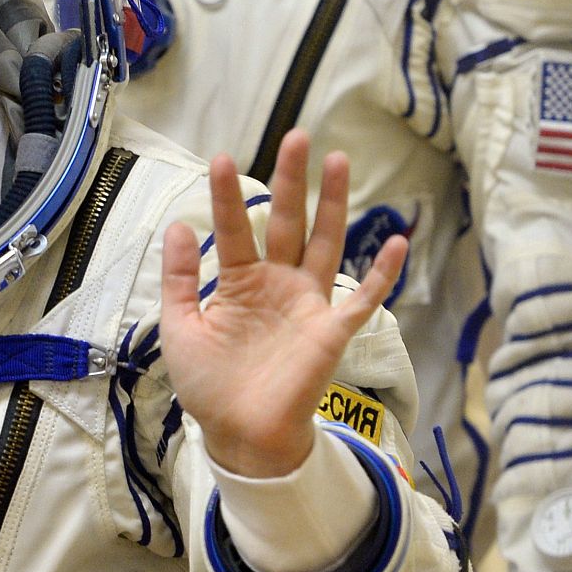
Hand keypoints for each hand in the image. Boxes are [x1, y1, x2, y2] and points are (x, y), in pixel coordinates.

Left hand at [157, 129, 405, 478]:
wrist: (238, 435)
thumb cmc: (209, 384)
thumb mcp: (181, 327)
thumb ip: (180, 278)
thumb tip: (175, 226)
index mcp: (240, 282)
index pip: (234, 228)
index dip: (226, 195)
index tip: (220, 157)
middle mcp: (278, 284)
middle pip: (289, 221)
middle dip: (293, 180)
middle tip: (297, 136)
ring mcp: (308, 305)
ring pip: (325, 243)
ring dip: (333, 205)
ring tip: (338, 160)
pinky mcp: (331, 332)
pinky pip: (362, 299)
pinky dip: (382, 272)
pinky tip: (396, 240)